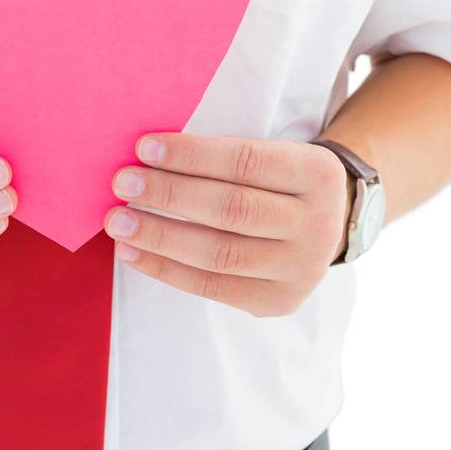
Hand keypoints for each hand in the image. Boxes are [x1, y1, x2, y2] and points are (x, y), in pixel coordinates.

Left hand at [104, 132, 352, 316]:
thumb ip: (226, 156)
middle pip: (231, 209)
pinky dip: (167, 269)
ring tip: (119, 222)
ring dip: (160, 237)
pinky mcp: (279, 302)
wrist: (332, 224)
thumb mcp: (275, 152)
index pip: (245, 161)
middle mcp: (317, 224)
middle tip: (122, 183)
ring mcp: (301, 269)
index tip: (143, 147)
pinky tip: (134, 253)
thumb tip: (148, 155)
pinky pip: (213, 287)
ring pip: (220, 253)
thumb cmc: (281, 178)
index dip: (192, 155)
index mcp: (315, 173)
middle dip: (169, 195)